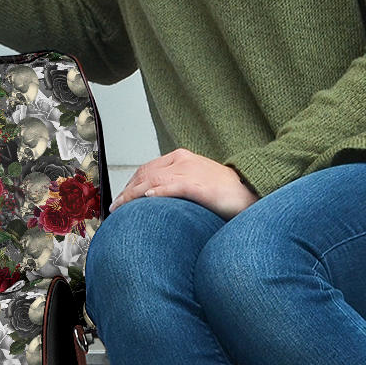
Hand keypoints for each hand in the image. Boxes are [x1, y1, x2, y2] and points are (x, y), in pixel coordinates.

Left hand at [107, 148, 257, 220]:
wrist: (250, 191)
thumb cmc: (223, 191)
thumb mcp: (195, 181)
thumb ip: (175, 184)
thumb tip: (153, 197)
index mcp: (180, 157)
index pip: (146, 169)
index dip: (130, 184)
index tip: (120, 198)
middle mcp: (182, 161)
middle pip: (145, 174)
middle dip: (127, 191)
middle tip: (115, 207)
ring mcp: (190, 172)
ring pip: (153, 180)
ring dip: (133, 195)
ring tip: (121, 207)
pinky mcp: (199, 186)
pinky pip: (173, 187)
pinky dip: (158, 191)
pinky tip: (147, 198)